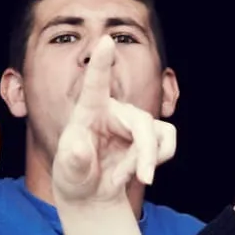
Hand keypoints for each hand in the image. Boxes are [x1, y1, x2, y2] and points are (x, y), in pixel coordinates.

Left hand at [52, 35, 177, 207]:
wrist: (91, 194)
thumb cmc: (75, 175)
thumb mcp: (67, 173)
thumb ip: (72, 160)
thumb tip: (79, 149)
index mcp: (89, 110)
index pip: (95, 83)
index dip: (101, 62)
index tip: (105, 40)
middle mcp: (114, 110)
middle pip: (142, 122)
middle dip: (146, 153)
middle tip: (144, 179)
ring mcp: (133, 122)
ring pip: (158, 134)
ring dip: (149, 161)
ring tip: (125, 178)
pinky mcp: (150, 135)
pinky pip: (167, 143)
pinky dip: (156, 162)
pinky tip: (136, 174)